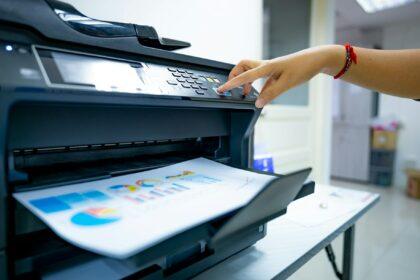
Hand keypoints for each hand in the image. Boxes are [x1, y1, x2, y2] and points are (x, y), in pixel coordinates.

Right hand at [218, 45, 341, 107]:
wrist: (316, 59)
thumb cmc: (303, 68)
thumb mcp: (287, 84)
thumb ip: (271, 94)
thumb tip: (257, 103)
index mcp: (266, 67)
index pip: (244, 76)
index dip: (231, 84)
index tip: (221, 89)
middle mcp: (266, 65)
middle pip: (242, 67)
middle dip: (234, 76)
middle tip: (232, 88)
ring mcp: (270, 68)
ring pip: (250, 71)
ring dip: (245, 81)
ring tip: (246, 93)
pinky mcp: (275, 71)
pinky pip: (260, 77)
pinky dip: (256, 85)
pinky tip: (261, 93)